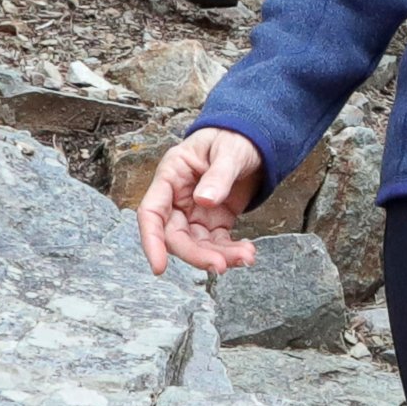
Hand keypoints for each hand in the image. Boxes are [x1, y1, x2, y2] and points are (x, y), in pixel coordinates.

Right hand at [136, 129, 263, 274]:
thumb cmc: (234, 137)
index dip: (152, 241)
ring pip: (198, 244)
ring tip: (246, 257)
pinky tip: (246, 253)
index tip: (159, 267)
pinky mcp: (214, 221)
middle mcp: (178, 197)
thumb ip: (218, 175)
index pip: (152, 212)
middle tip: (220, 265)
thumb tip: (204, 201)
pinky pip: (216, 242)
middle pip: (176, 236)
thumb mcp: (229, 150)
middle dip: (196, 254)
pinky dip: (229, 251)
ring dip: (219, 256)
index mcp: (171, 175)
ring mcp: (195, 211)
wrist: (255, 139)